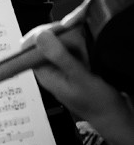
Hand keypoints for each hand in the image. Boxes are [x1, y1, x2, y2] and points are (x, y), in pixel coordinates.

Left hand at [33, 27, 133, 144]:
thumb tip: (40, 36)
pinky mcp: (72, 66)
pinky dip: (80, 45)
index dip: (43, 32)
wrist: (114, 116)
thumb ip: (59, 57)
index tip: (61, 27)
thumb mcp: (79, 79)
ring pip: (58, 43)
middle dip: (60, 34)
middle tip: (77, 34)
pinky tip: (89, 48)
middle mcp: (49, 69)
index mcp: (44, 74)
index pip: (30, 46)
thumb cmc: (98, 104)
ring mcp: (61, 67)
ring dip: (72, 38)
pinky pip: (71, 49)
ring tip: (85, 44)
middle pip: (44, 41)